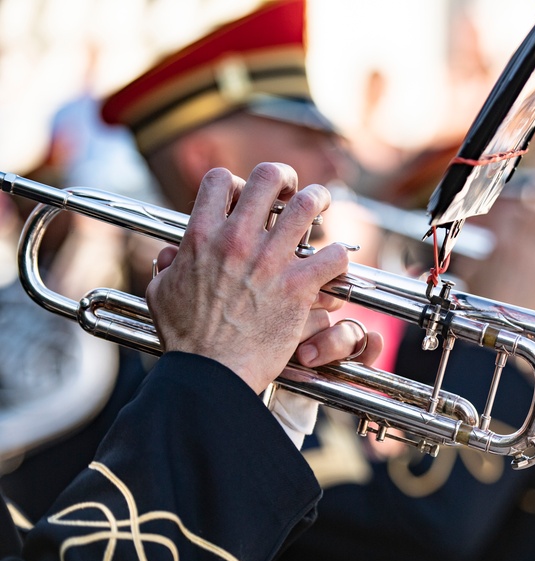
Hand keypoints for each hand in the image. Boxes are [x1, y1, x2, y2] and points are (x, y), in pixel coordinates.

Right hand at [147, 162, 362, 392]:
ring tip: (321, 207)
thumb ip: (167, 267)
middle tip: (291, 192)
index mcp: (201, 236)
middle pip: (268, 177)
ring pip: (307, 204)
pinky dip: (337, 257)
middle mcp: (237, 240)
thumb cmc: (186, 339)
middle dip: (284, 178)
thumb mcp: (161, 294)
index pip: (220, 179)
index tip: (246, 199)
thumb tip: (172, 254)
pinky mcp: (298, 287)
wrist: (212, 373)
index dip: (237, 182)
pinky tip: (332, 265)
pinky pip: (333, 255)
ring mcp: (270, 261)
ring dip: (318, 201)